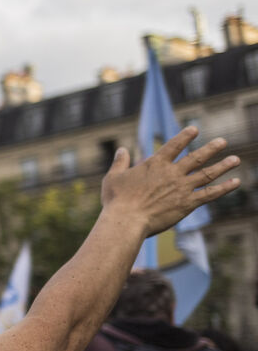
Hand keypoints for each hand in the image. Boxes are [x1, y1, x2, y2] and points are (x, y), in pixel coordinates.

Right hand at [101, 128, 239, 236]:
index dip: (185, 136)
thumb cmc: (117, 200)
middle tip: (223, 142)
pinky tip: (236, 182)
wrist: (127, 221)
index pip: (174, 145)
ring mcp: (182, 188)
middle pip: (196, 157)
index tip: (194, 129)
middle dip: (211, 148)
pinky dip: (224, 188)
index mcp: (155, 164)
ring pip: (207, 174)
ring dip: (223, 166)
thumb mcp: (113, 177)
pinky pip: (210, 194)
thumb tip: (121, 150)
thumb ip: (120, 162)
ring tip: (235, 159)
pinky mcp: (188, 204)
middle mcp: (172, 173)